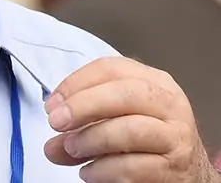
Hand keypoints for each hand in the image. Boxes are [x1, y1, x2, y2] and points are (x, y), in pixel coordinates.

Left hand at [43, 57, 219, 182]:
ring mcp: (175, 137)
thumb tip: (52, 145)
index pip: (110, 68)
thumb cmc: (145, 140)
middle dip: (83, 105)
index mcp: (152, 81)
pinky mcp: (174, 169)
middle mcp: (169, 104)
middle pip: (123, 93)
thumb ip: (81, 126)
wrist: (188, 175)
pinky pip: (132, 167)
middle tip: (56, 122)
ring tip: (71, 149)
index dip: (75, 83)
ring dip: (91, 140)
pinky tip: (89, 172)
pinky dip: (102, 170)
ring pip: (129, 130)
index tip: (52, 103)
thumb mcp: (114, 120)